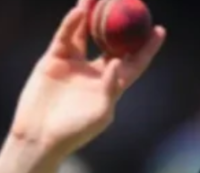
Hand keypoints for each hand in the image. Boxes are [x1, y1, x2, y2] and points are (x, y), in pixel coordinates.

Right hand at [10, 0, 165, 157]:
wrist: (40, 134)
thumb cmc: (74, 131)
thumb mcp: (99, 113)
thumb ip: (111, 87)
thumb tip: (120, 61)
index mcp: (112, 85)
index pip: (134, 62)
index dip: (147, 46)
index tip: (159, 29)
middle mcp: (95, 72)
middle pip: (112, 41)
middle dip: (120, 22)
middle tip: (129, 3)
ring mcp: (74, 64)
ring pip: (87, 33)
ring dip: (93, 14)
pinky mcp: (54, 59)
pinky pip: (66, 36)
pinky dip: (71, 24)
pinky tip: (79, 10)